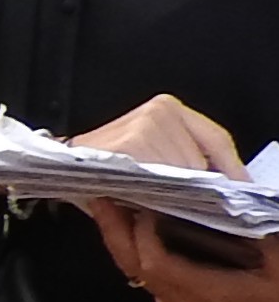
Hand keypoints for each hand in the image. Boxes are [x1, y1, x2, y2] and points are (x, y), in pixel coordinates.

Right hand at [74, 94, 246, 175]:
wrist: (60, 166)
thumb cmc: (106, 163)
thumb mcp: (153, 150)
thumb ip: (185, 156)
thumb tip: (225, 179)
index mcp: (167, 107)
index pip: (215, 139)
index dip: (230, 168)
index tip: (241, 188)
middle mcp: (158, 110)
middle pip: (200, 160)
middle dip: (189, 183)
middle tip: (166, 194)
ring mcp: (144, 126)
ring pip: (181, 172)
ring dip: (169, 190)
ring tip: (146, 192)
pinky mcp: (130, 145)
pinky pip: (159, 178)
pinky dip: (152, 191)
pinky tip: (137, 192)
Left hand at [86, 200, 278, 301]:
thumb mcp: (274, 255)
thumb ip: (242, 233)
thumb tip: (213, 204)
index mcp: (206, 291)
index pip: (155, 265)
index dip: (143, 235)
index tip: (143, 204)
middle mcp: (185, 299)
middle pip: (136, 268)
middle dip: (114, 233)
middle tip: (101, 198)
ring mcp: (182, 301)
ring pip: (138, 272)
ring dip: (121, 240)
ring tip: (110, 207)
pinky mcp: (186, 298)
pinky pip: (150, 273)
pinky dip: (136, 249)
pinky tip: (134, 228)